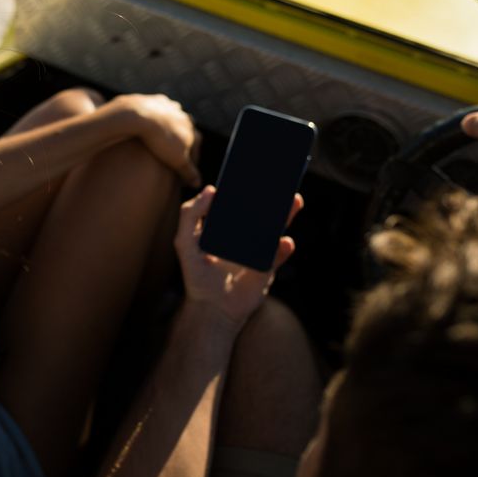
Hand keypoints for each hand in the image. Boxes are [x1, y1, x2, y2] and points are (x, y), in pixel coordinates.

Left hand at [112, 93, 200, 185]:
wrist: (140, 116)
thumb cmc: (160, 141)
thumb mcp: (176, 161)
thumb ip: (188, 172)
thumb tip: (197, 184)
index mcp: (192, 131)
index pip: (195, 150)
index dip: (190, 163)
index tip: (184, 172)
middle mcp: (185, 117)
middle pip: (186, 134)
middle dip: (182, 144)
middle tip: (174, 155)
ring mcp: (171, 107)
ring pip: (174, 119)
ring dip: (171, 128)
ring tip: (163, 139)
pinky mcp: (156, 100)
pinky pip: (159, 108)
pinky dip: (157, 116)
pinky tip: (151, 123)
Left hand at [174, 186, 300, 327]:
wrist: (212, 308)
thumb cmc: (196, 275)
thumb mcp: (185, 242)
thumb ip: (190, 215)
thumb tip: (210, 189)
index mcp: (225, 227)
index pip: (238, 203)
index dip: (247, 187)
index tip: (256, 169)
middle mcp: (244, 236)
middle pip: (262, 211)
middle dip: (272, 196)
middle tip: (280, 179)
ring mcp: (258, 250)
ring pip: (276, 227)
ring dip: (286, 213)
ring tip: (292, 200)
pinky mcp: (269, 267)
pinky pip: (280, 253)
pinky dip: (284, 246)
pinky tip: (284, 240)